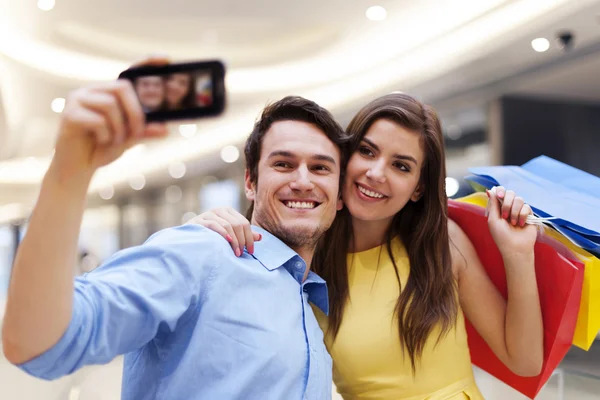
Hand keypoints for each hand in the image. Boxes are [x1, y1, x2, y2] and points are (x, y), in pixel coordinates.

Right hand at [51, 56, 169, 180]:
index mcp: (109, 93)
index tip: (166, 59)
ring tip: (114, 142)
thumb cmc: (102, 149)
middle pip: (122, 87)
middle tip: (137, 133)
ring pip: (110, 105)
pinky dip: (105, 135)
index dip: (146, 63)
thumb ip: (145, 132)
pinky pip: (98, 120)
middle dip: (135, 113)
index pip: (129, 73)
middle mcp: (93, 90)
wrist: (78, 168)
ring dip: (119, 129)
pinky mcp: (68, 113)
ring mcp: (78, 99)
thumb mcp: (129, 140)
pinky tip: (100, 142)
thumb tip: (164, 129)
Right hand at [188, 208, 261, 255]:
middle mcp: (219, 210)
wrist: (187, 239)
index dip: (250, 238)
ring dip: (234, 240)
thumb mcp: (229, 236)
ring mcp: (208, 214)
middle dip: (242, 240)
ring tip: (236, 253)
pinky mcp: (198, 220)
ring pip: (228, 225)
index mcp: (228, 211)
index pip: (244, 223)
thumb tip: (261, 237)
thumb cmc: (211, 238)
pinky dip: (223, 233)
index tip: (252, 251)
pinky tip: (228, 241)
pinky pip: (214, 224)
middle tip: (242, 254)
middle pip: (238, 224)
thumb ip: (243, 235)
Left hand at [486, 186, 536, 256]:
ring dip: (514, 211)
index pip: (500, 192)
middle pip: (510, 193)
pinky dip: (522, 215)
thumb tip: (490, 190)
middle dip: (507, 203)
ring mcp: (519, 210)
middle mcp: (509, 207)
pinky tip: (520, 224)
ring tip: (512, 223)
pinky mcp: (529, 215)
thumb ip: (493, 204)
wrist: (515, 247)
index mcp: (498, 208)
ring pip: (519, 199)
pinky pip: (527, 207)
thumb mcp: (493, 220)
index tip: (500, 196)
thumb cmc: (501, 235)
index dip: (500, 191)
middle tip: (504, 215)